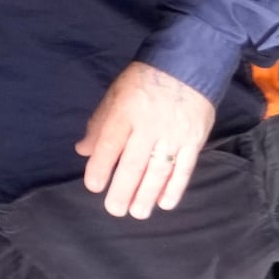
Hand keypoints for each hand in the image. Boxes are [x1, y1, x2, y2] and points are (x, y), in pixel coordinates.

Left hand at [75, 61, 216, 219]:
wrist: (187, 65)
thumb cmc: (143, 80)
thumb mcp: (115, 94)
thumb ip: (99, 123)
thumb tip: (83, 150)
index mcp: (126, 112)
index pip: (110, 144)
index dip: (101, 167)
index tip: (93, 187)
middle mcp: (150, 126)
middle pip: (134, 163)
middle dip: (123, 190)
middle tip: (114, 210)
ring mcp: (174, 135)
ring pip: (159, 170)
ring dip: (147, 195)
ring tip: (137, 213)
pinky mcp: (195, 140)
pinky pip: (184, 169)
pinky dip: (175, 188)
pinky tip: (165, 203)